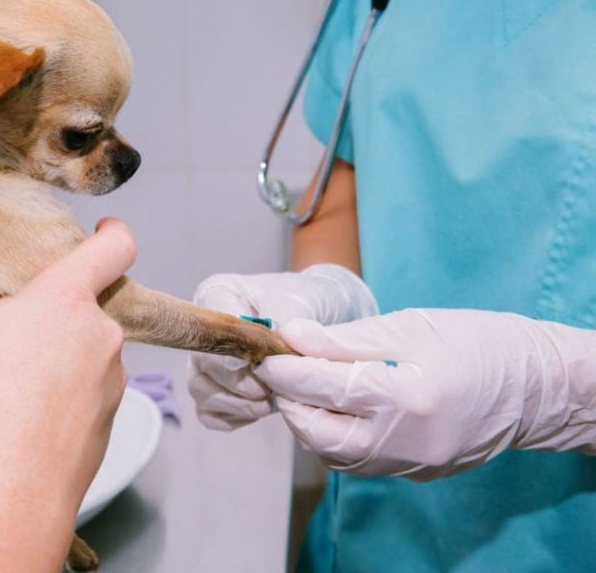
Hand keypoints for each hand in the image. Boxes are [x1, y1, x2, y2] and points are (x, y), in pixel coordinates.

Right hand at [0, 218, 135, 571]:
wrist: (11, 487)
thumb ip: (10, 309)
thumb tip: (26, 316)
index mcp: (66, 299)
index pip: (112, 247)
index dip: (112, 234)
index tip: (106, 231)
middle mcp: (101, 333)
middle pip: (85, 311)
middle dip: (55, 322)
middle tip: (12, 349)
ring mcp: (112, 378)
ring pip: (83, 356)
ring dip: (56, 365)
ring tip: (11, 396)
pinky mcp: (110, 417)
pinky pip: (84, 394)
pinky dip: (60, 401)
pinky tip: (26, 422)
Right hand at [188, 264, 376, 430]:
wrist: (321, 315)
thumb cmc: (307, 299)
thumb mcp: (302, 297)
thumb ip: (286, 317)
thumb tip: (278, 341)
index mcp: (218, 294)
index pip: (209, 325)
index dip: (233, 351)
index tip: (261, 366)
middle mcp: (206, 327)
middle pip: (201, 362)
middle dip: (235, 383)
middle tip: (266, 392)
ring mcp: (206, 360)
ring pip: (200, 388)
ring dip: (233, 403)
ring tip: (266, 405)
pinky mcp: (216, 388)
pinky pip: (208, 412)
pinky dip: (231, 417)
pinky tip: (257, 411)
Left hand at [258, 309, 595, 480]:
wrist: (535, 386)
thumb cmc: (477, 343)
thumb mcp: (408, 327)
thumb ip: (343, 340)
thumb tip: (291, 337)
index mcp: (402, 397)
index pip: (320, 387)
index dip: (283, 368)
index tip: (264, 350)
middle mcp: (402, 441)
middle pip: (316, 431)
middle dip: (288, 400)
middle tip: (278, 368)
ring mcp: (409, 463)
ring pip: (331, 453)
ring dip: (307, 420)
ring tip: (303, 385)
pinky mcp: (414, 472)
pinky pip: (356, 460)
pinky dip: (333, 435)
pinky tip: (332, 407)